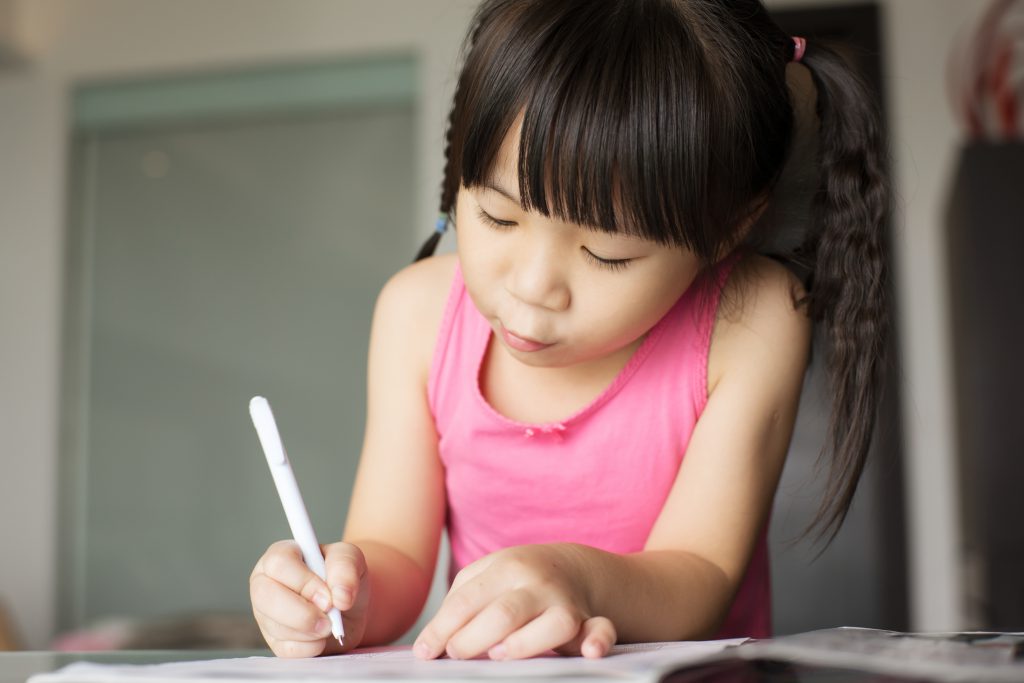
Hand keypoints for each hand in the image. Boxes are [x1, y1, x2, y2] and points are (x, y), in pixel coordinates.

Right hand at [249, 540, 370, 656]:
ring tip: (330, 624)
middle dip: (302, 613)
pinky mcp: (273, 640)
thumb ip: (345, 566)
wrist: (350, 607)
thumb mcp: (350, 558)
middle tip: (328, 619)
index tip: (329, 598)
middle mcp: (265, 582)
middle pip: (265, 596)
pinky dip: (310, 647)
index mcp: (280, 555)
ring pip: (276, 626)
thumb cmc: (342, 577)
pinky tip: (321, 637)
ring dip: (311, 631)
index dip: (305, 582)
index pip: (280, 563)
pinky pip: (286, 649)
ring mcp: (265, 614)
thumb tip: (340, 596)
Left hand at [412, 544, 615, 660]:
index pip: (467, 601)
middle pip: (504, 614)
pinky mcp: (590, 622)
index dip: (441, 630)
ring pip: (553, 624)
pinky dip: (599, 642)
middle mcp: (538, 583)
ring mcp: (566, 602)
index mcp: (507, 566)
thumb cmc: (517, 579)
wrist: (574, 567)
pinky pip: (602, 631)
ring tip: (499, 654)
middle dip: (473, 639)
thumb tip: (432, 645)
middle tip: (455, 655)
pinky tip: (589, 653)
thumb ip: (460, 602)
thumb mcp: (487, 575)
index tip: (425, 653)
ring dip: (526, 643)